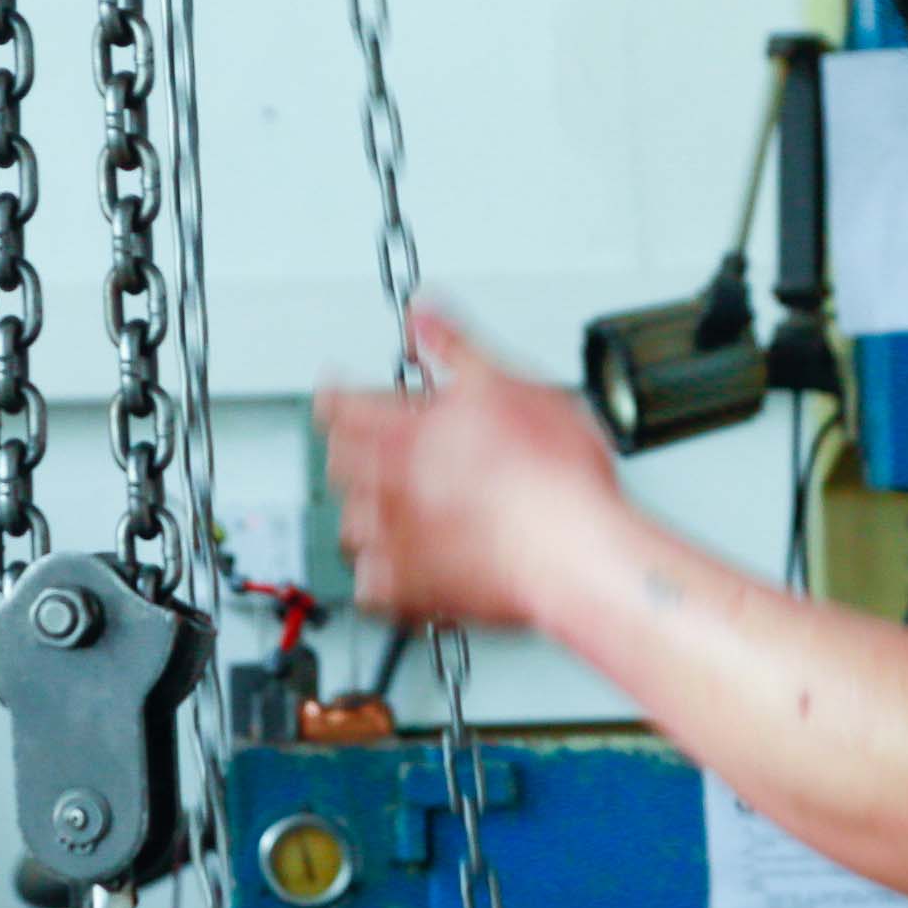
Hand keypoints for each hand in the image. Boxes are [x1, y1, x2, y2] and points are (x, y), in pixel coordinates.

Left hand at [315, 306, 621, 629]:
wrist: (575, 551)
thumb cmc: (553, 476)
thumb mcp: (510, 384)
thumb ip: (455, 347)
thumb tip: (422, 315)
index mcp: (406, 433)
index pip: (340, 406)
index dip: (333, 395)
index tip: (332, 392)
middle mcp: (390, 486)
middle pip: (338, 467)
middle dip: (348, 453)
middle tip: (362, 447)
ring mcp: (397, 542)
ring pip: (349, 528)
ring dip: (361, 515)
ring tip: (382, 509)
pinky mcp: (414, 591)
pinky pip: (371, 587)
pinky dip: (377, 577)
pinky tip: (395, 569)